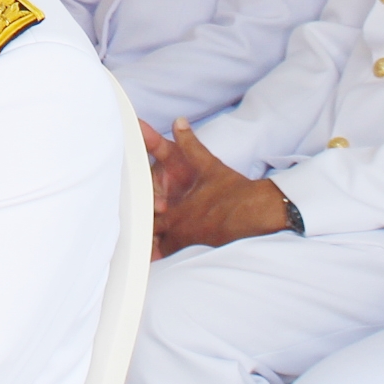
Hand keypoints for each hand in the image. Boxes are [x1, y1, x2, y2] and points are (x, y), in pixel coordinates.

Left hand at [139, 118, 291, 257]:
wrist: (258, 210)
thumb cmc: (233, 189)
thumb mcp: (208, 165)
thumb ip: (190, 144)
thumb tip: (179, 122)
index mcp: (178, 212)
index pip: (148, 218)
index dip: (137, 218)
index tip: (125, 218)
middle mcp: (182, 230)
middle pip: (153, 239)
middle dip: (143, 236)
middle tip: (128, 236)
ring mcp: (194, 242)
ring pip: (165, 251)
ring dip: (156, 249)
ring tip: (143, 252)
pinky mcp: (205, 248)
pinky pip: (182, 255)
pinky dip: (172, 256)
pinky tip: (164, 261)